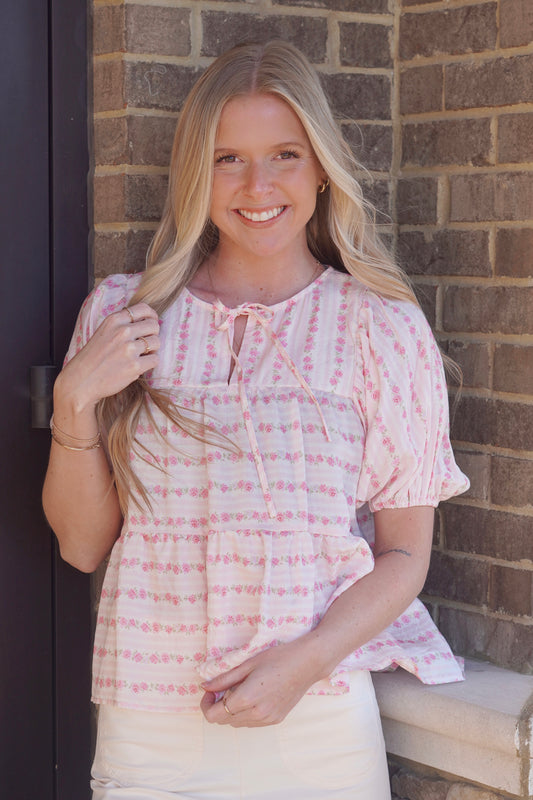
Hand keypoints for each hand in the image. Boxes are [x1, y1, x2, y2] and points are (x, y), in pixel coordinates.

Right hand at [55, 303, 159, 413]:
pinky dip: (150, 363)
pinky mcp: (134, 366)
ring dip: (152, 349)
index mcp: (114, 320)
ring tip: (141, 355)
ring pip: (156, 342)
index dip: (151, 316)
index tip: (151, 323)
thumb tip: (149, 320)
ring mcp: (129, 349)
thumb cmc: (93, 357)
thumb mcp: (104, 332)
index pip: (143, 309)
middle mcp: (122, 331)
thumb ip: (122, 325)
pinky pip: (155, 359)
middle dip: (153, 334)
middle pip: (153, 325)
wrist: (81, 380)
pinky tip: (139, 365)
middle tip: (146, 343)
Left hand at [199, 638, 322, 727]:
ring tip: (242, 688)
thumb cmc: (278, 657)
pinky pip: (251, 722)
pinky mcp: (276, 720)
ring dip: (232, 710)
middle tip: (225, 686)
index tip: (210, 690)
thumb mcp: (248, 664)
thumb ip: (224, 678)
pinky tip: (254, 695)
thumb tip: (204, 686)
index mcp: (246, 699)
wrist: (307, 663)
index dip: (206, 704)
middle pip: (224, 720)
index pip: (214, 715)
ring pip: (237, 723)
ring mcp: (267, 720)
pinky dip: (246, 712)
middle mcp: (256, 714)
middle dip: (218, 705)